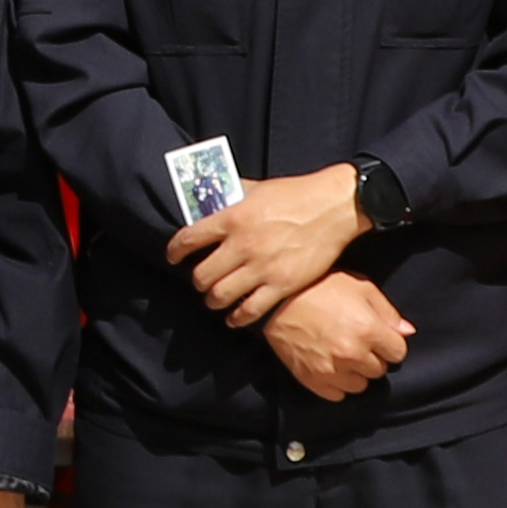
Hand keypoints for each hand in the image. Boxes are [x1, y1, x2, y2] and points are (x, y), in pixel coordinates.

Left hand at [172, 162, 363, 325]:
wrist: (333, 206)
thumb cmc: (295, 194)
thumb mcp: (257, 189)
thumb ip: (232, 196)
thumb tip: (211, 197)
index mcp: (232, 218)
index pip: (189, 239)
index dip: (175, 251)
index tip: (173, 257)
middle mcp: (242, 244)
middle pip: (202, 274)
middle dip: (197, 281)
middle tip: (201, 282)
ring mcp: (262, 267)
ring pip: (221, 295)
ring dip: (212, 300)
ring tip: (214, 299)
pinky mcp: (282, 284)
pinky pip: (250, 310)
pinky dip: (237, 318)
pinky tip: (233, 318)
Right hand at [263, 271, 410, 401]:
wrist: (276, 301)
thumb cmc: (319, 288)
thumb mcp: (359, 287)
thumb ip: (387, 311)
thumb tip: (407, 331)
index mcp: (368, 330)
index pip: (398, 352)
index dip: (390, 343)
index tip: (378, 336)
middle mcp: (353, 355)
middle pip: (379, 370)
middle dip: (373, 356)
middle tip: (357, 341)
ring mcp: (332, 370)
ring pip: (360, 385)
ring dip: (356, 372)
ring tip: (343, 354)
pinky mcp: (313, 381)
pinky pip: (338, 394)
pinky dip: (337, 383)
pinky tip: (330, 365)